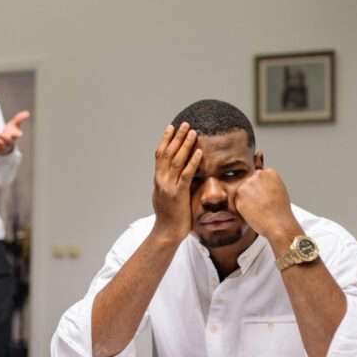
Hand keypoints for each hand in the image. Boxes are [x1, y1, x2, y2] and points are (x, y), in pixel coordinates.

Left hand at [0, 110, 30, 154]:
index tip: (19, 134)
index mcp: (14, 136)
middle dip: (0, 136)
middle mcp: (9, 143)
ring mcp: (3, 147)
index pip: (17, 136)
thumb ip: (20, 118)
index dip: (17, 134)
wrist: (8, 146)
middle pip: (5, 140)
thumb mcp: (15, 125)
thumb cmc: (11, 132)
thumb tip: (28, 113)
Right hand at [151, 123, 202, 241]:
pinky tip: (199, 152)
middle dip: (176, 137)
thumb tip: (174, 175)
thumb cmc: (169, 217)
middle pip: (167, 153)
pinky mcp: (178, 194)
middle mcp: (161, 180)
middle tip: (185, 123)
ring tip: (193, 132)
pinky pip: (186, 175)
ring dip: (185, 145)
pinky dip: (193, 162)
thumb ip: (169, 183)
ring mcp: (169, 187)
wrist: (166, 233)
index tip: (171, 127)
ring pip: (176, 160)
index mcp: (158, 180)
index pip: (160, 154)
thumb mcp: (165, 196)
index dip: (165, 139)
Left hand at [233, 167, 297, 241]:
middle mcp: (257, 175)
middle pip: (248, 183)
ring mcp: (247, 184)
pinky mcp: (239, 195)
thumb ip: (267, 184)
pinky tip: (252, 212)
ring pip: (241, 192)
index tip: (264, 197)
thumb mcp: (279, 190)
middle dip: (251, 193)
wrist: (278, 224)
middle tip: (260, 205)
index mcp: (269, 172)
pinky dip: (241, 208)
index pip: (258, 178)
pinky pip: (237, 201)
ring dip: (245, 200)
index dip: (260, 189)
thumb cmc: (280, 212)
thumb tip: (259, 185)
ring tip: (257, 209)